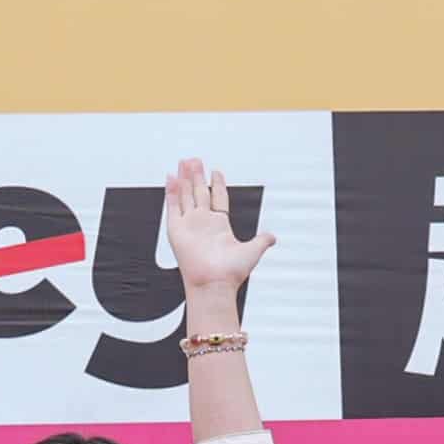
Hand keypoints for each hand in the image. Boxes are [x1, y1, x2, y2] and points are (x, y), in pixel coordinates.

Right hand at [165, 156, 275, 315]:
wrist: (213, 283)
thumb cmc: (231, 272)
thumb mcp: (253, 251)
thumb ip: (262, 240)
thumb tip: (272, 237)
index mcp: (220, 226)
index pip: (217, 198)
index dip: (217, 184)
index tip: (215, 171)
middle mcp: (203, 223)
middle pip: (199, 192)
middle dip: (197, 175)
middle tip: (195, 160)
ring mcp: (189, 225)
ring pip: (186, 195)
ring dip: (184, 179)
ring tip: (183, 162)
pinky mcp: (176, 229)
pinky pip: (172, 206)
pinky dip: (171, 192)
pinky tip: (171, 178)